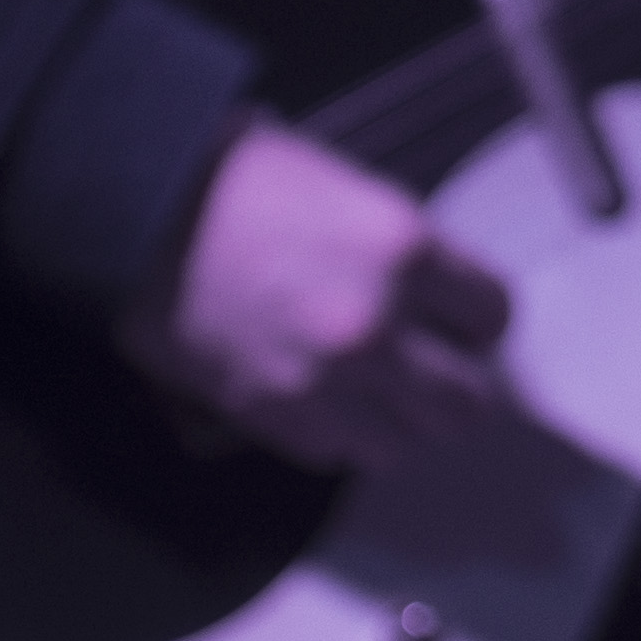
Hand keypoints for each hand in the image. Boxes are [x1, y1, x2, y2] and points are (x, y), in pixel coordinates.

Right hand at [121, 117, 515, 473]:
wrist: (146, 214)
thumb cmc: (248, 186)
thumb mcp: (355, 194)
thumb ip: (410, 257)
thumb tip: (446, 307)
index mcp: (406, 249)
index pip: (495, 315)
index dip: (476, 320)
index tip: (457, 321)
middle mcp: (377, 324)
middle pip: (466, 402)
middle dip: (452, 384)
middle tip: (427, 366)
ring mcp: (324, 380)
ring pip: (406, 446)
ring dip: (395, 422)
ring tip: (372, 391)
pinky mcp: (274, 417)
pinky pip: (338, 454)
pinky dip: (337, 435)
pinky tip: (319, 395)